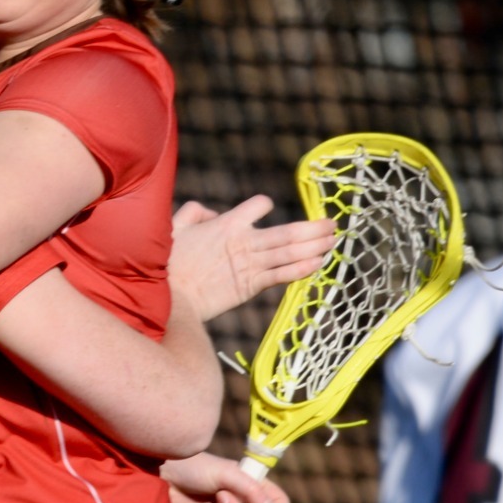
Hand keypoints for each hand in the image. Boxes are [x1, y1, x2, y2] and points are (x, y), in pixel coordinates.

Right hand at [169, 196, 334, 321]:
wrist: (172, 297)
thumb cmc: (168, 263)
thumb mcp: (176, 227)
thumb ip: (195, 213)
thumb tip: (212, 213)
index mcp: (227, 224)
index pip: (258, 205)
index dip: (265, 205)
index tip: (269, 209)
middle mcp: (244, 241)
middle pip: (287, 231)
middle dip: (313, 228)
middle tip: (331, 224)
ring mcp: (250, 264)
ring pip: (290, 251)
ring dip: (315, 245)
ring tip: (333, 241)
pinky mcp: (251, 285)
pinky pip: (283, 275)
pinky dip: (303, 268)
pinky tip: (319, 263)